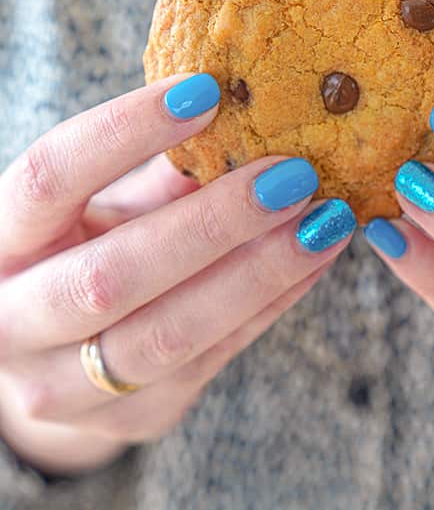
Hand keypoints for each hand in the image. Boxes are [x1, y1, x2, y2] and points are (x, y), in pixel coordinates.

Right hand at [0, 74, 354, 477]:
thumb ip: (163, 171)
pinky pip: (212, 360)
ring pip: (168, 334)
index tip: (206, 90)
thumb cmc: (86, 251)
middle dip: (213, 223)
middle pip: (112, 276)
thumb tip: (252, 117)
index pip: (51, 177)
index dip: (124, 132)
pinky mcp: (132, 418)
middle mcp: (12, 322)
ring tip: (325, 221)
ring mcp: (65, 388)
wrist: (57, 361)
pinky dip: (271, 305)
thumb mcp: (104, 205)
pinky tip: (316, 261)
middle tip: (294, 175)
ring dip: (259, 274)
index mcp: (2, 241)